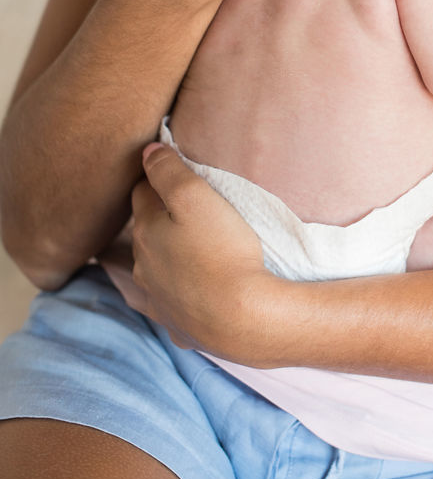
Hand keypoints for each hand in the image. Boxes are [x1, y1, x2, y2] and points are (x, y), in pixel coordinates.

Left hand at [128, 143, 274, 358]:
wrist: (244, 318)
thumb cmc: (223, 250)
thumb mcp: (196, 197)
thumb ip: (168, 171)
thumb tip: (147, 152)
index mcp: (145, 232)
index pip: (142, 193)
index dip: (157, 179)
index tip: (174, 173)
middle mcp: (143, 267)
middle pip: (146, 232)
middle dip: (159, 219)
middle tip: (187, 209)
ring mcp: (159, 300)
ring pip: (154, 269)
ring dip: (166, 257)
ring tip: (190, 249)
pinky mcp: (178, 326)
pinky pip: (171, 305)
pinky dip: (177, 295)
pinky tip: (191, 294)